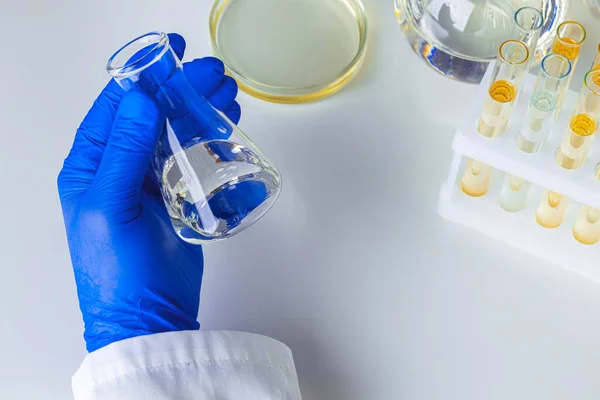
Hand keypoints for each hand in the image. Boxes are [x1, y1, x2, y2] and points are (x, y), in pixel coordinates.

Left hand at [58, 34, 240, 351]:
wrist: (148, 317)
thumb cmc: (116, 272)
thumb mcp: (109, 207)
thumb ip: (124, 153)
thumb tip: (139, 101)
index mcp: (91, 165)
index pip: (117, 107)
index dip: (144, 76)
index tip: (170, 54)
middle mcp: (118, 168)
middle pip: (151, 114)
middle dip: (181, 90)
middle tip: (211, 74)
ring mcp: (148, 182)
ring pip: (173, 132)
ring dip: (198, 110)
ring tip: (225, 94)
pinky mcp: (175, 197)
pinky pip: (189, 157)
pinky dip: (206, 137)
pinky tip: (222, 125)